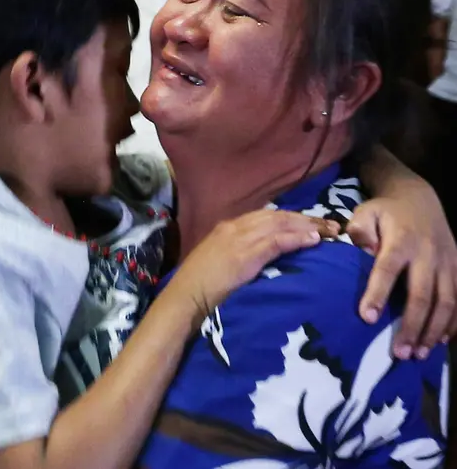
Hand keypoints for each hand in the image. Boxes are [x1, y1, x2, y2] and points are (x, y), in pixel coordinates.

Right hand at [165, 210, 334, 323]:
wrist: (185, 298)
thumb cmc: (201, 287)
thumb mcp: (221, 263)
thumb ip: (241, 255)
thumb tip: (264, 259)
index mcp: (228, 228)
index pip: (266, 216)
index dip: (292, 219)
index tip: (313, 225)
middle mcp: (234, 227)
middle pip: (277, 217)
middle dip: (306, 220)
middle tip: (331, 226)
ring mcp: (239, 239)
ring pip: (280, 224)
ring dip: (307, 227)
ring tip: (329, 232)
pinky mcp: (245, 254)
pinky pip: (276, 241)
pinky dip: (297, 239)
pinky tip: (314, 240)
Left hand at [349, 190, 456, 358]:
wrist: (420, 199)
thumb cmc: (385, 211)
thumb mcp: (365, 212)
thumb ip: (359, 230)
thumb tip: (361, 250)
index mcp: (402, 241)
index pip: (387, 270)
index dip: (377, 294)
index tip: (367, 318)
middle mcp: (428, 254)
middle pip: (422, 295)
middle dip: (412, 326)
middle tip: (400, 352)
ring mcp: (448, 263)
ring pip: (446, 302)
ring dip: (434, 330)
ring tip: (420, 355)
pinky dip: (453, 322)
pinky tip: (442, 341)